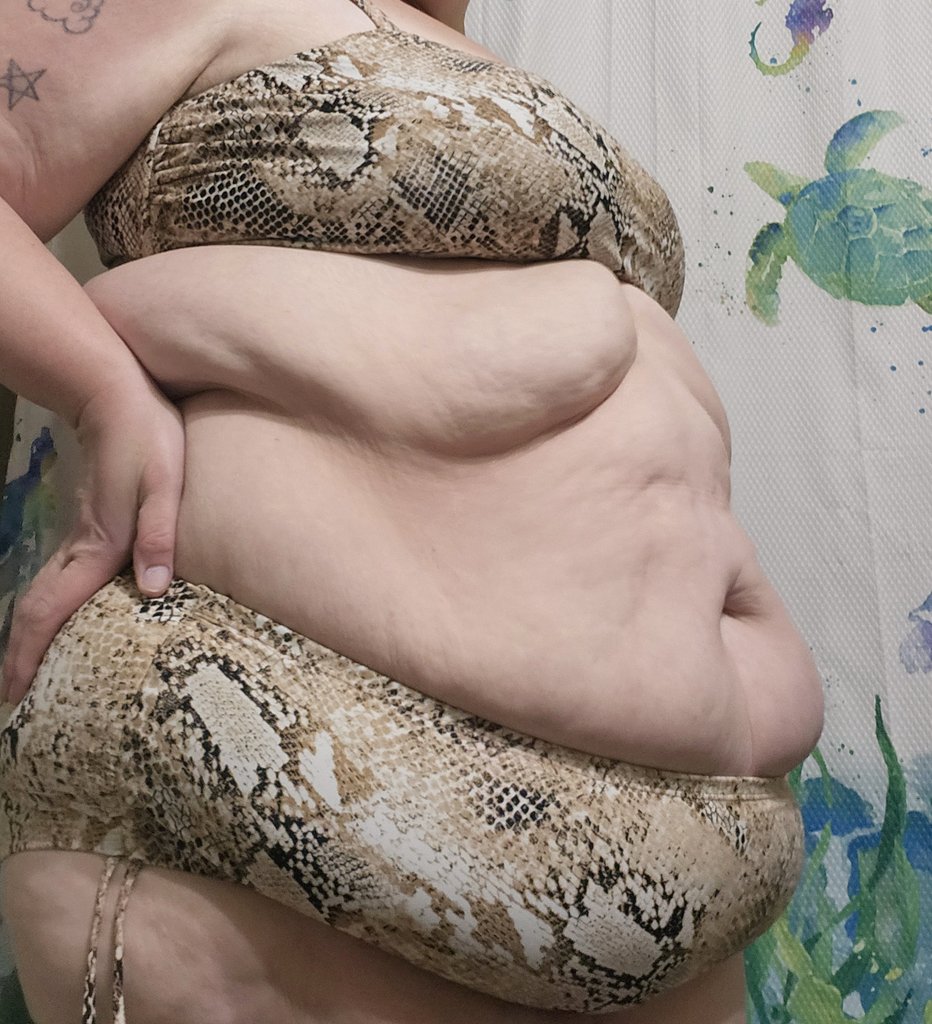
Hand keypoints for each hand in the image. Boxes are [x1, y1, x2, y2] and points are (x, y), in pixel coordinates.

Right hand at [1, 375, 184, 702]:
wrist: (115, 395)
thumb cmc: (146, 436)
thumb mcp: (163, 482)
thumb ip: (159, 533)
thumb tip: (153, 590)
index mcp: (100, 544)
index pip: (54, 607)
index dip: (30, 651)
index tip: (12, 691)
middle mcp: (83, 545)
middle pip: (40, 607)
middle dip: (23, 653)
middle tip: (14, 694)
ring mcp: (82, 534)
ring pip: (49, 592)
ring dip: (36, 631)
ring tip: (33, 667)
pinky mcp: (90, 523)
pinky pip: (64, 575)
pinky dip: (54, 604)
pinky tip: (66, 615)